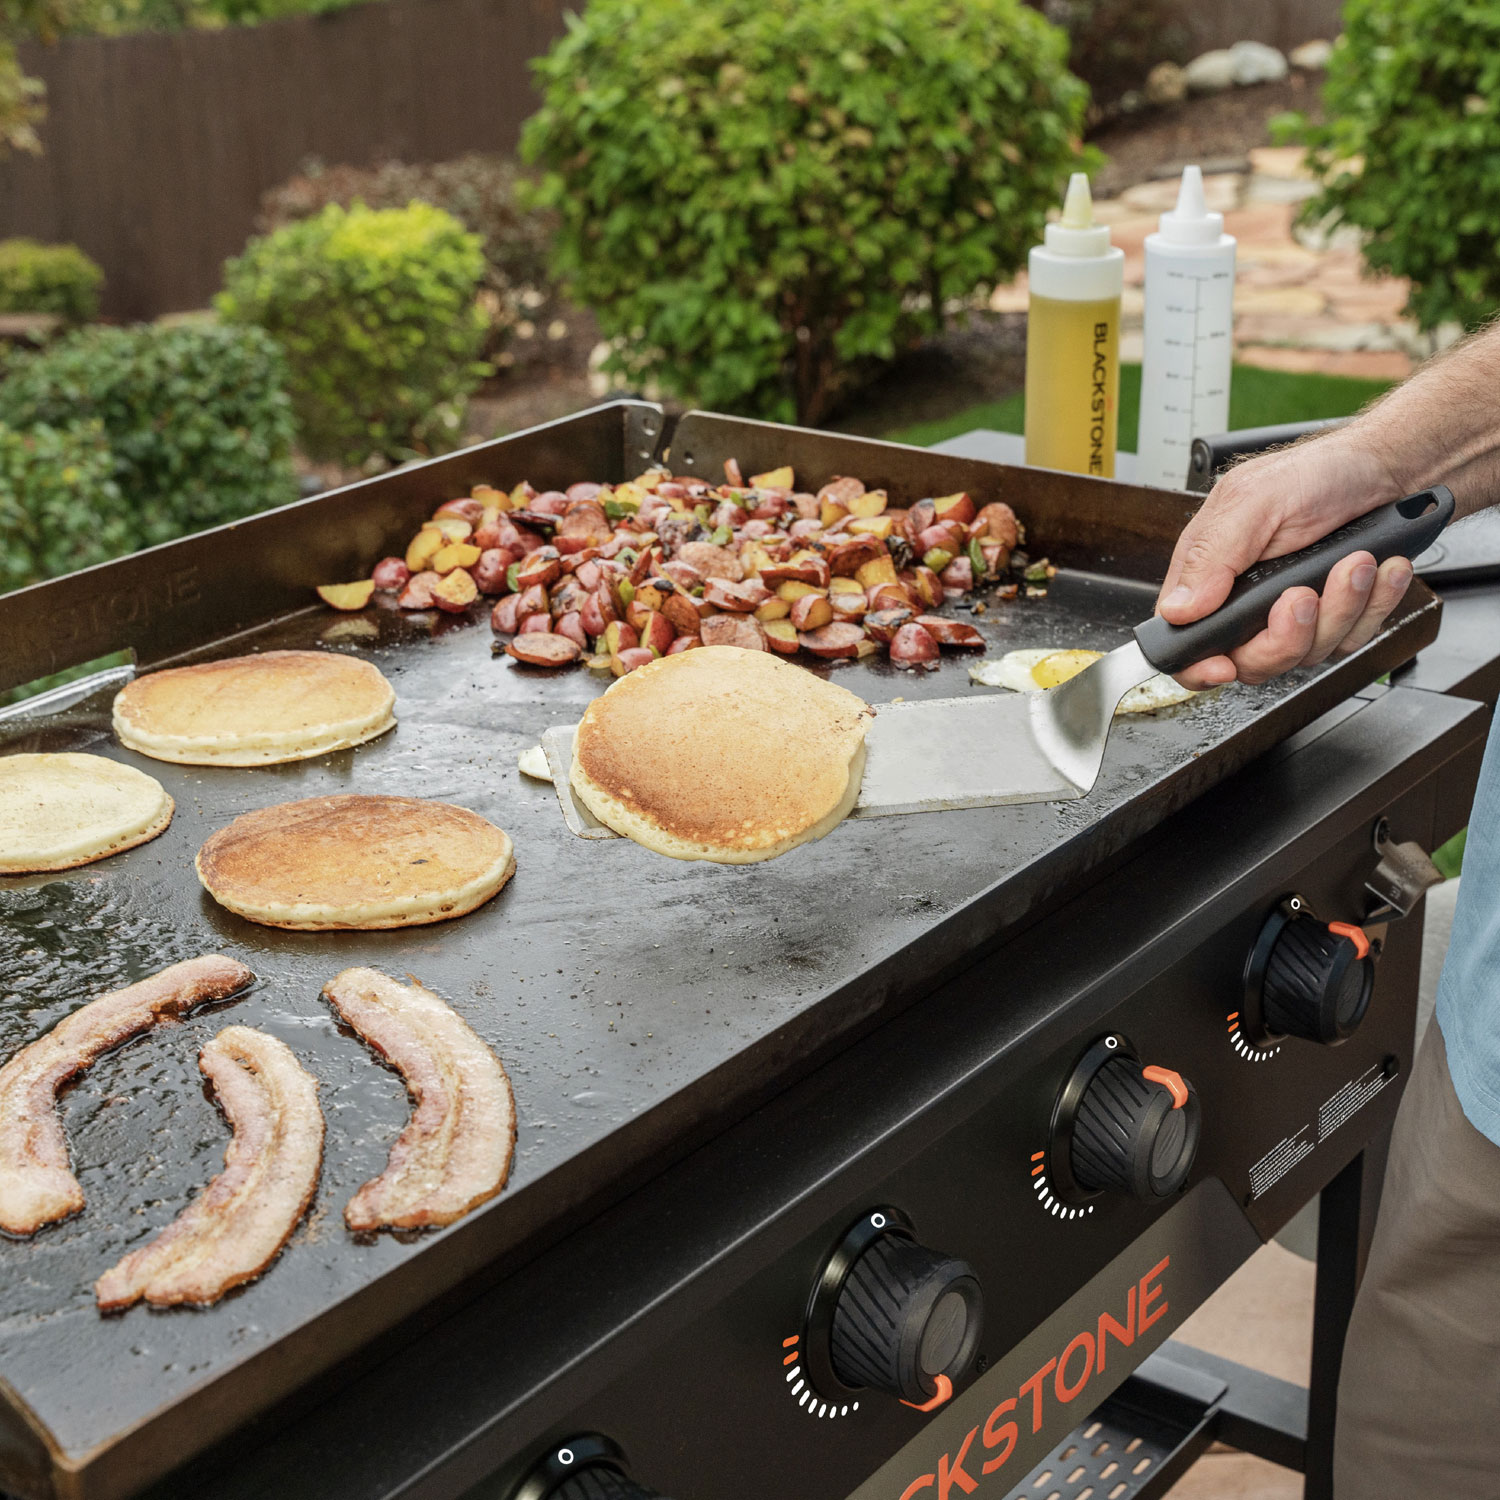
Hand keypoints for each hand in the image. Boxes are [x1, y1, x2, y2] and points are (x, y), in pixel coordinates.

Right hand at [1157, 432, 1415, 688]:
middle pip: (1250, 662)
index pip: (1184, 641)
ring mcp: (1294, 614)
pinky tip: (1380, 569)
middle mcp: (1247, 601)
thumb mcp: (1253, 501)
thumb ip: (1210, 558)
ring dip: (1341, 609)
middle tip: (1304, 594)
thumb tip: (1177, 610)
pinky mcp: (1336, 616)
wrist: (1387, 467)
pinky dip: (1375, 605)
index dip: (1197, 666)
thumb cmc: (1318, 472)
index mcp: (1210, 575)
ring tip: (1357, 561)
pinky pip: (1352, 639)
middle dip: (1286, 637)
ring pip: (1308, 654)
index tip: (1224, 665)